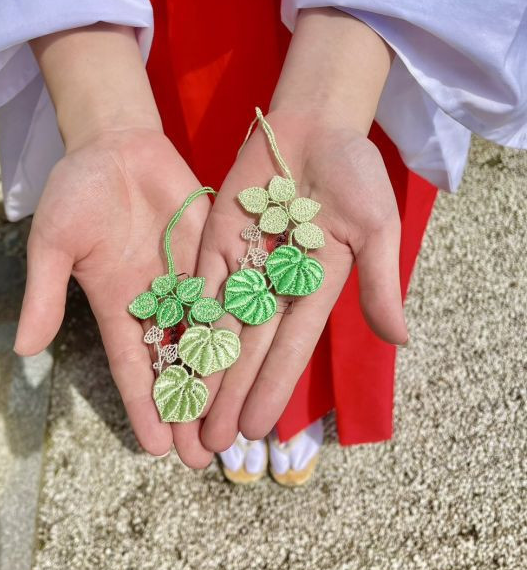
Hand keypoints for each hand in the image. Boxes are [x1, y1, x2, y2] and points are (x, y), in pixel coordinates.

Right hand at [14, 128, 216, 465]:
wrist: (116, 143)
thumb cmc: (77, 191)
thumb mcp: (53, 242)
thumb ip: (45, 293)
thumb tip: (23, 350)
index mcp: (117, 304)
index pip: (133, 366)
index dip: (145, 406)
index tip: (157, 450)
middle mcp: (157, 299)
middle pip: (176, 363)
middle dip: (189, 409)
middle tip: (206, 458)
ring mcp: (189, 277)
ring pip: (210, 336)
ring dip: (222, 379)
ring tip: (238, 422)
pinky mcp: (215, 251)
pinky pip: (233, 291)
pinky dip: (246, 324)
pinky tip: (263, 357)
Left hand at [197, 109, 405, 450]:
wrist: (313, 123)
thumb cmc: (354, 172)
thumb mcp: (377, 227)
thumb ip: (381, 283)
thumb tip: (401, 341)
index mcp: (315, 287)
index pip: (290, 349)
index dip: (272, 390)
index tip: (257, 431)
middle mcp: (275, 285)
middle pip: (248, 350)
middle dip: (229, 396)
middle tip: (209, 446)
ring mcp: (242, 264)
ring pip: (218, 327)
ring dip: (202, 372)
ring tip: (185, 416)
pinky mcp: (214, 241)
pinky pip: (197, 286)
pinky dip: (184, 322)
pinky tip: (168, 357)